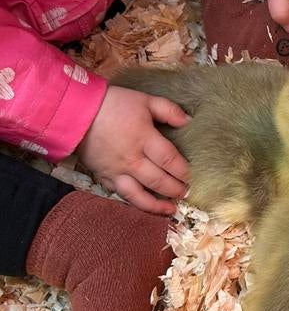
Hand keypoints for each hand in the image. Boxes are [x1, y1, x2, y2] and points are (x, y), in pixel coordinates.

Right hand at [78, 86, 189, 214]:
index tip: (193, 176)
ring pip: (139, 195)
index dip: (183, 171)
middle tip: (187, 193)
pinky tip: (145, 206)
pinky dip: (135, 203)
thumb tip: (188, 122)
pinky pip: (121, 195)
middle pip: (158, 181)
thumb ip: (168, 110)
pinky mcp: (103, 177)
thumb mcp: (144, 100)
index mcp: (144, 139)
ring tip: (171, 209)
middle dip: (175, 189)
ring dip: (156, 205)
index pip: (170, 161)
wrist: (74, 111)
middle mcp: (132, 160)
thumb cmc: (113, 104)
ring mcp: (116, 171)